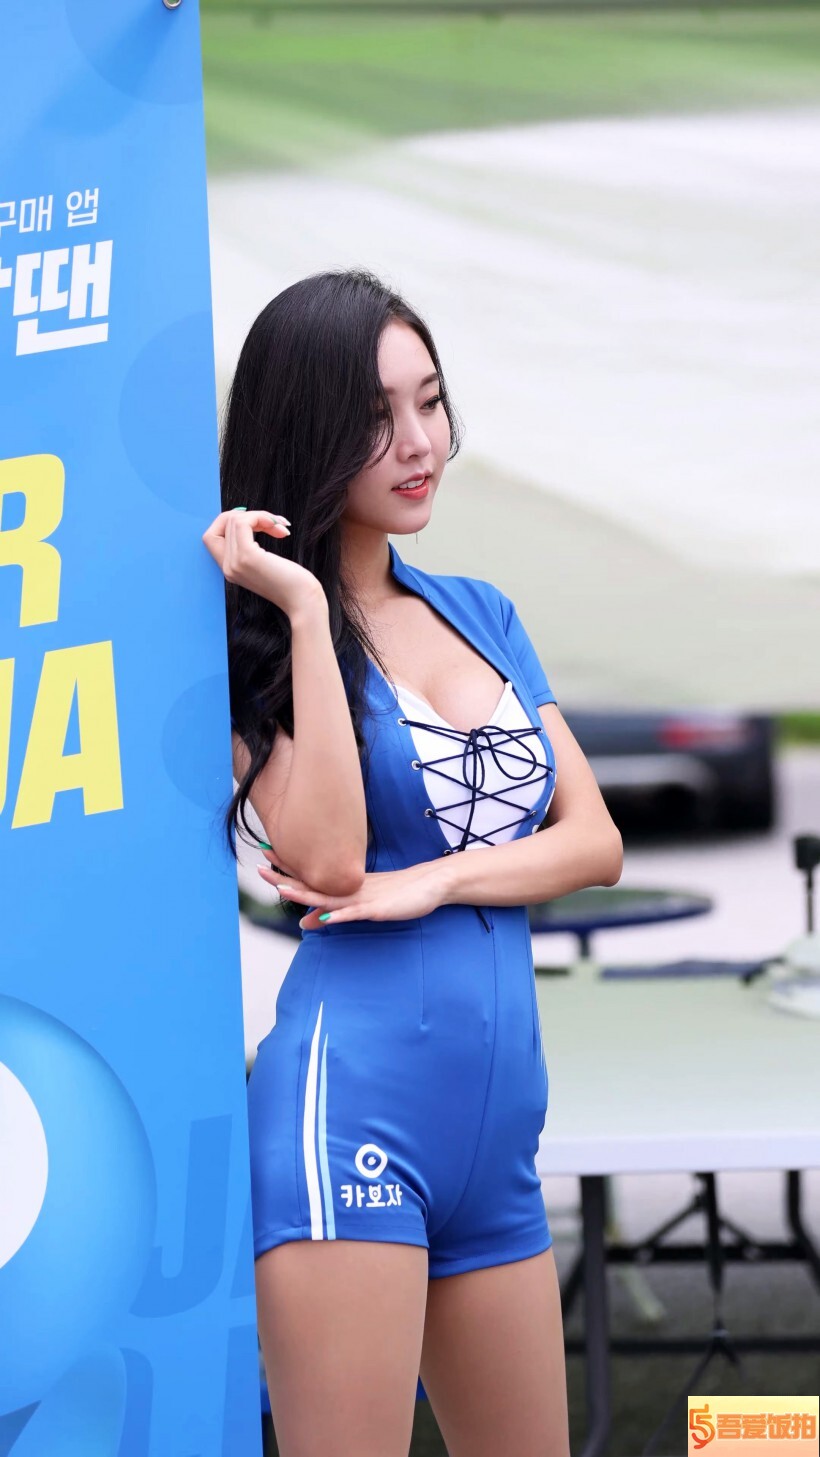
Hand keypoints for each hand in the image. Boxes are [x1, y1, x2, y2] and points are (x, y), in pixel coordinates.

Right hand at [201, 507, 324, 618]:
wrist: (303, 602)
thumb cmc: (292, 583)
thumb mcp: (265, 564)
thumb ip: (253, 547)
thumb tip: (253, 518)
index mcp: (230, 570)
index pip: (212, 536)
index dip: (229, 522)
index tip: (256, 524)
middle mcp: (227, 567)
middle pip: (224, 523)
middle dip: (251, 516)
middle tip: (275, 524)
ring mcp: (235, 562)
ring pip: (234, 520)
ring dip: (260, 516)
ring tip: (280, 529)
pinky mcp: (247, 556)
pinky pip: (243, 522)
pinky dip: (261, 517)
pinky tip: (280, 529)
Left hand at [256, 853, 446, 930]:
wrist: (430, 885)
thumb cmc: (397, 894)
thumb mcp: (360, 907)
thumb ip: (332, 913)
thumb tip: (304, 923)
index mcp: (343, 886)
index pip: (310, 876)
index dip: (287, 867)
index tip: (264, 853)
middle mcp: (348, 889)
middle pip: (312, 883)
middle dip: (285, 876)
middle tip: (259, 866)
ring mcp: (362, 898)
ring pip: (328, 897)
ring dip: (305, 894)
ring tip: (282, 890)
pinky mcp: (377, 910)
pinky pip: (356, 914)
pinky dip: (340, 916)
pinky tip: (325, 918)